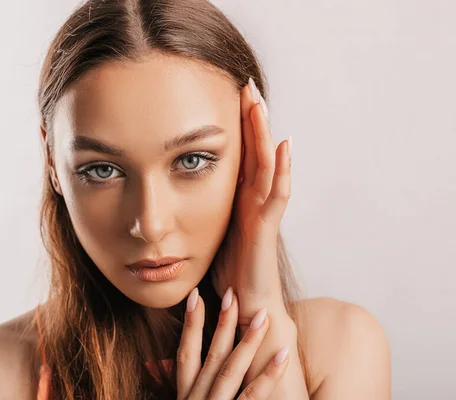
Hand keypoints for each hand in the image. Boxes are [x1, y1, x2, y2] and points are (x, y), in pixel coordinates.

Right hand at [176, 287, 289, 399]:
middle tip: (232, 292)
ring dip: (248, 340)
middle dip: (223, 322)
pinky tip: (283, 354)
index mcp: (184, 395)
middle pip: (212, 355)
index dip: (191, 323)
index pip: (185, 354)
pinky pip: (253, 395)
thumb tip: (167, 363)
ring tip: (263, 315)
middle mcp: (196, 398)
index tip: (196, 295)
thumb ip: (181, 388)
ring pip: (231, 369)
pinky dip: (269, 375)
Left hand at [210, 77, 291, 324]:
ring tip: (260, 102)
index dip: (236, 125)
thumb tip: (175, 196)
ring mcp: (263, 211)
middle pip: (254, 150)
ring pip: (266, 164)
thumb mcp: (208, 232)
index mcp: (238, 199)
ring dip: (264, 132)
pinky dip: (282, 169)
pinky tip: (284, 145)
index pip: (239, 154)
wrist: (245, 306)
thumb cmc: (227, 273)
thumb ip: (201, 211)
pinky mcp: (267, 228)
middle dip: (250, 118)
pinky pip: (277, 194)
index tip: (226, 95)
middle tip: (245, 84)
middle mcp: (253, 199)